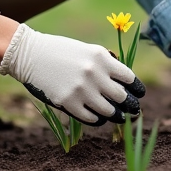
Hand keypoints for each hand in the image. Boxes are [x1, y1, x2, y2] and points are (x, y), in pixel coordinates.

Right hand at [0, 23, 144, 125]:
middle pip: (122, 97)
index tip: (139, 94)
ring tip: (118, 117)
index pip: (129, 78)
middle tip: (134, 110)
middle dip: (130, 106)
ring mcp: (81, 89)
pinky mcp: (67, 103)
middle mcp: (94, 74)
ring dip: (116, 116)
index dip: (137, 88)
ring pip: (109, 111)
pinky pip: (90, 118)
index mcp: (101, 58)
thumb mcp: (87, 49)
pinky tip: (99, 118)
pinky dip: (97, 120)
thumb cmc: (61, 51)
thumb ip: (106, 63)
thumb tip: (125, 82)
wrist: (30, 53)